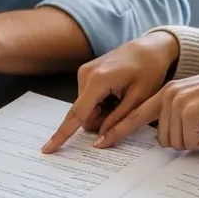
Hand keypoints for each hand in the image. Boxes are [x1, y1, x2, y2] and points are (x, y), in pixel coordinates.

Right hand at [41, 31, 179, 153]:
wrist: (151, 48)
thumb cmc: (150, 69)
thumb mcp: (139, 98)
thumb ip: (118, 120)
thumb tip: (100, 140)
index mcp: (97, 80)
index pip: (77, 114)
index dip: (62, 134)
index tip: (47, 149)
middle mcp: (85, 74)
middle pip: (85, 115)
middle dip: (103, 119)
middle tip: (125, 105)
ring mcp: (84, 73)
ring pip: (87, 109)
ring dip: (104, 110)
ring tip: (123, 96)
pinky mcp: (86, 74)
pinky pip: (89, 100)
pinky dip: (103, 102)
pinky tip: (117, 91)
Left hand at [94, 67, 198, 150]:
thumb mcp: (193, 105)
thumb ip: (176, 117)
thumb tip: (169, 141)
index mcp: (166, 94)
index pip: (136, 115)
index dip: (118, 131)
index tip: (101, 143)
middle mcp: (168, 96)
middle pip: (164, 140)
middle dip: (186, 140)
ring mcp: (177, 102)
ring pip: (177, 142)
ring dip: (197, 140)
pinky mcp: (189, 111)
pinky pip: (191, 142)